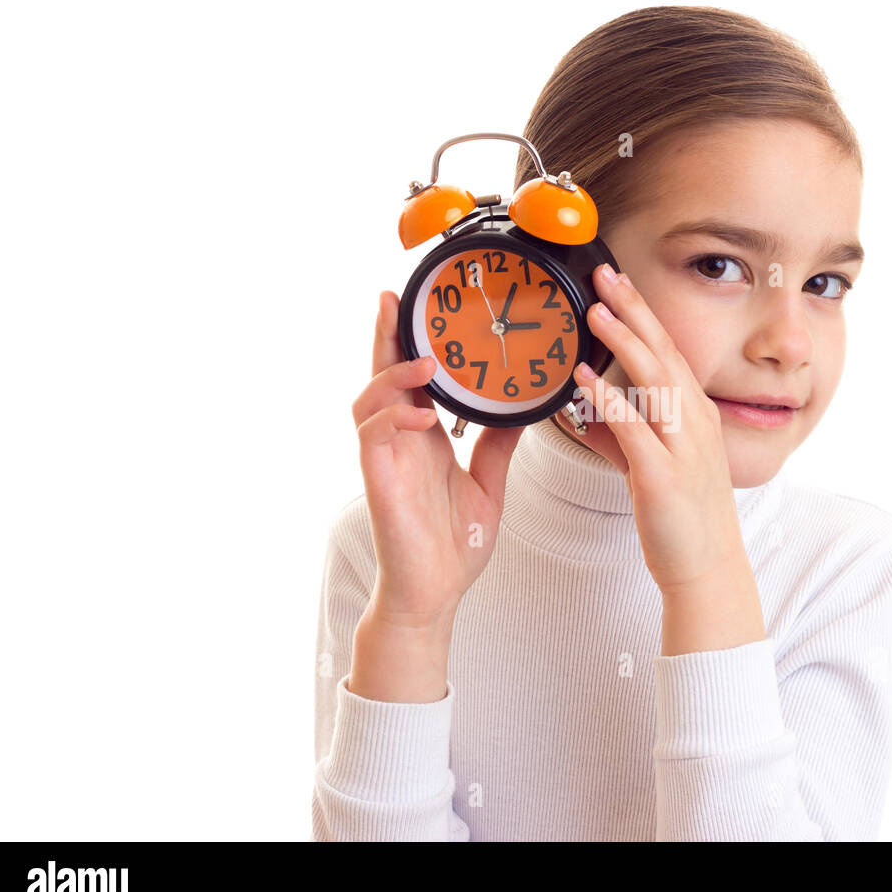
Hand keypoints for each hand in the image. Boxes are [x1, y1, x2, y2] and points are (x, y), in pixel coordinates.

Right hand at [352, 289, 526, 632]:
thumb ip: (498, 443)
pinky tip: (418, 417)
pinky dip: (393, 421)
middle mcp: (400, 442)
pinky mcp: (380, 484)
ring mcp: (386, 460)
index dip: (411, 342)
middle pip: (382, 376)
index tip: (422, 306)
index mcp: (423, 438)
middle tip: (392, 297)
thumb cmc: (453, 547)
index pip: (412, 378)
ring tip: (422, 363)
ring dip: (392, 376)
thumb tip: (523, 408)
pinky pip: (375, 441)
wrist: (436, 594)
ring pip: (369, 401)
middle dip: (384, 336)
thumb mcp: (488, 482)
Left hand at [569, 266, 747, 591]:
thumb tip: (586, 410)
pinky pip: (635, 430)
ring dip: (625, 342)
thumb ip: (619, 435)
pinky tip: (585, 381)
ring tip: (595, 311)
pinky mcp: (664, 476)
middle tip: (605, 274)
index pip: (668, 352)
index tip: (616, 282)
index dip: (642, 314)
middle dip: (635, 310)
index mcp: (693, 415)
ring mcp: (683, 448)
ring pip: (655, 382)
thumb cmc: (681, 518)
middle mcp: (694, 422)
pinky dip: (610, 400)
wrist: (707, 569)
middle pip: (664, 353)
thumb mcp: (650, 466)